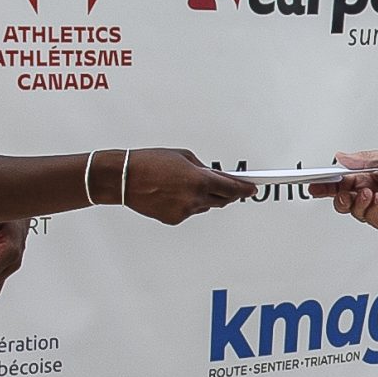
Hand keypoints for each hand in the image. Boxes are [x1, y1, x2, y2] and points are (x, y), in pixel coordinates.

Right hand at [123, 149, 256, 223]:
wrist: (124, 178)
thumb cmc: (149, 163)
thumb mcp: (182, 157)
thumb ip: (202, 168)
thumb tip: (214, 176)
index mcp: (199, 180)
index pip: (231, 188)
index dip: (244, 188)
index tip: (253, 188)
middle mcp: (194, 198)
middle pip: (223, 200)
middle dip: (227, 193)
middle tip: (227, 186)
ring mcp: (185, 211)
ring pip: (204, 206)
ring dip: (203, 197)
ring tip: (183, 184)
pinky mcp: (174, 219)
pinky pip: (189, 211)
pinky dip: (187, 203)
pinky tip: (172, 193)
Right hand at [320, 144, 377, 235]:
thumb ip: (363, 160)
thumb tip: (341, 157)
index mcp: (367, 174)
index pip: (340, 178)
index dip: (325, 180)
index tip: (312, 181)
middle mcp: (368, 191)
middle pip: (340, 195)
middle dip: (332, 193)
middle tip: (330, 189)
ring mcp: (374, 207)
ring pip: (350, 208)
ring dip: (354, 200)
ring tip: (367, 192)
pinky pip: (367, 216)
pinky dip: (369, 207)